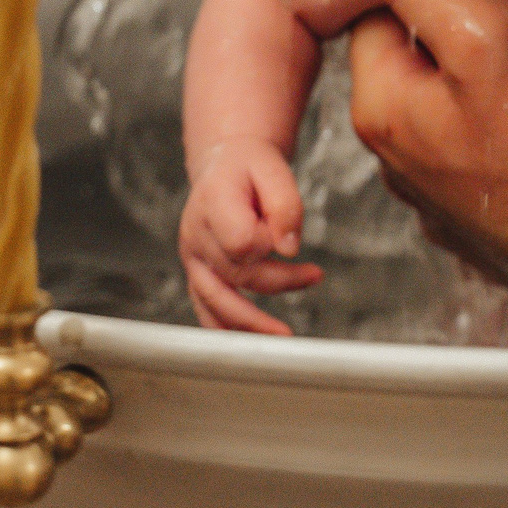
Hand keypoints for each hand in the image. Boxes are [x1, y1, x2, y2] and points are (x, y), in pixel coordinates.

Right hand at [179, 140, 323, 334]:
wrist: (225, 164)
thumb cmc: (250, 167)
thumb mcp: (274, 168)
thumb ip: (285, 206)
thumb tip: (289, 249)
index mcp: (212, 203)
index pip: (241, 242)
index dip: (268, 243)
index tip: (284, 232)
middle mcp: (195, 233)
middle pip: (237, 274)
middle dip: (279, 280)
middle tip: (314, 275)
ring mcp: (192, 256)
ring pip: (216, 300)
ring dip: (251, 323)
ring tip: (284, 335)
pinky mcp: (197, 272)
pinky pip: (205, 307)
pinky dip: (226, 328)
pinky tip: (250, 343)